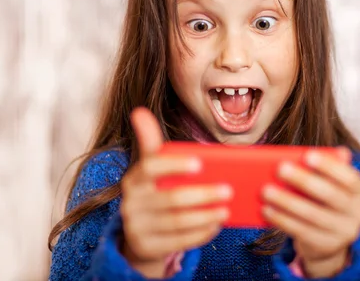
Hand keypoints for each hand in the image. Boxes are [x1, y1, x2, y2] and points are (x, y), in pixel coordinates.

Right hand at [120, 107, 232, 277]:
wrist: (140, 236)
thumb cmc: (153, 193)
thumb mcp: (150, 170)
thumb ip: (150, 143)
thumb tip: (139, 110)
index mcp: (134, 179)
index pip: (150, 167)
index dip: (174, 165)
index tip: (199, 164)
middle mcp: (131, 203)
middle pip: (171, 198)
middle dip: (202, 194)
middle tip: (228, 190)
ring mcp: (137, 228)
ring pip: (176, 222)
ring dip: (205, 216)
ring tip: (227, 209)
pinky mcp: (146, 248)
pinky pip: (178, 242)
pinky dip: (200, 234)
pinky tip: (216, 225)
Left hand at [261, 148, 359, 277]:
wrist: (330, 241)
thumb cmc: (324, 201)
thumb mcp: (330, 185)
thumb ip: (322, 170)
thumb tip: (304, 152)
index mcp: (359, 191)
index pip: (349, 177)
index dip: (329, 166)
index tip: (307, 155)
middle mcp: (356, 213)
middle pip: (330, 195)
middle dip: (304, 180)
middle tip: (280, 168)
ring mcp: (343, 232)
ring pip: (313, 215)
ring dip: (287, 202)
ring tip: (265, 190)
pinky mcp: (325, 246)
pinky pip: (301, 232)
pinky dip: (282, 219)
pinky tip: (266, 210)